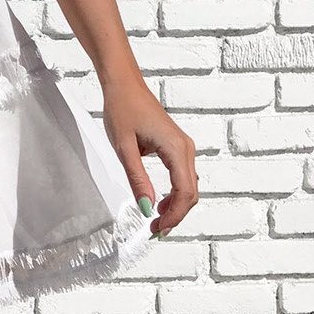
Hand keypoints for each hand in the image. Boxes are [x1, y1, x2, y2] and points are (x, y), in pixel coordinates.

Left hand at [102, 76, 197, 237]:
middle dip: (176, 215)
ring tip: (156, 219)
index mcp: (177, 149)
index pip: (185, 193)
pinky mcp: (177, 145)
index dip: (174, 216)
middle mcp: (186, 148)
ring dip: (175, 205)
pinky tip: (159, 200)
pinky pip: (182, 175)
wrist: (123, 83)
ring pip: (188, 185)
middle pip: (191, 193)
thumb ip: (137, 179)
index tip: (157, 229)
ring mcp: (184, 146)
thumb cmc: (122, 109)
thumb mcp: (124, 148)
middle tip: (155, 229)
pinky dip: (174, 192)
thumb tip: (147, 208)